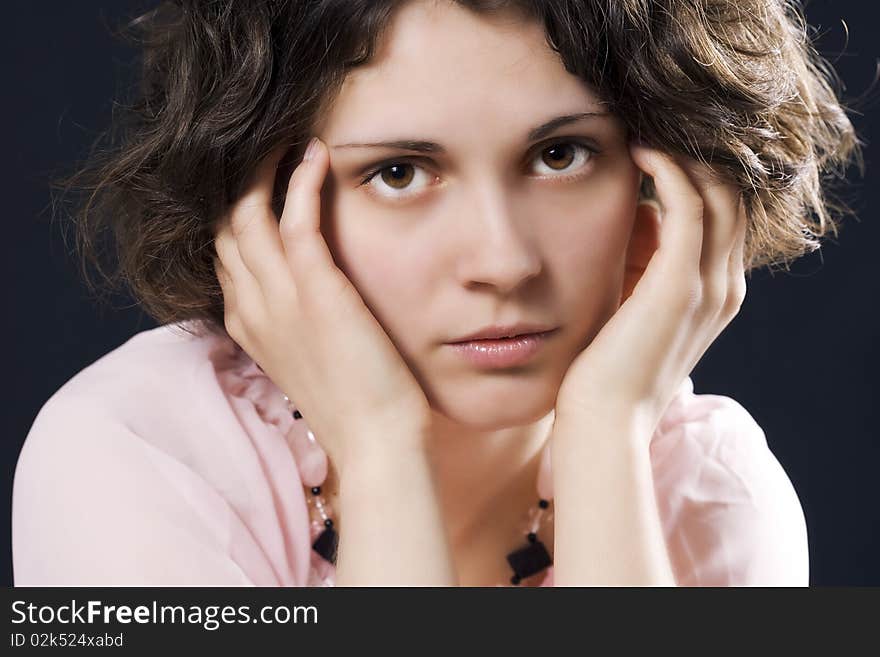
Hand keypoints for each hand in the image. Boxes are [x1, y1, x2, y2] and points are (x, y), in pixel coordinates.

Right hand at [212, 138, 431, 468]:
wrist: (375, 441)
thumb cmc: (354, 402)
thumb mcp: (310, 356)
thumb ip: (296, 321)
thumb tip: (309, 297)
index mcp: (247, 323)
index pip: (225, 251)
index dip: (235, 210)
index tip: (258, 180)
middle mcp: (251, 306)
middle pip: (223, 225)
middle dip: (238, 180)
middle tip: (266, 145)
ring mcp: (278, 298)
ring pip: (246, 213)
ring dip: (262, 168)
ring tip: (284, 137)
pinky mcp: (315, 291)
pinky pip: (294, 219)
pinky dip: (300, 181)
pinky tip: (314, 155)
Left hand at [554, 143, 747, 434]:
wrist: (604, 420)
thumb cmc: (607, 366)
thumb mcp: (635, 306)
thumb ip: (646, 264)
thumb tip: (640, 215)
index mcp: (717, 293)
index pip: (726, 215)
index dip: (702, 173)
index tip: (662, 142)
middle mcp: (725, 287)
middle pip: (731, 197)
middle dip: (701, 155)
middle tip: (658, 124)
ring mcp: (708, 286)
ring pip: (718, 194)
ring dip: (686, 154)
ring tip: (647, 129)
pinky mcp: (679, 285)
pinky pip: (687, 208)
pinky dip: (670, 171)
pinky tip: (641, 150)